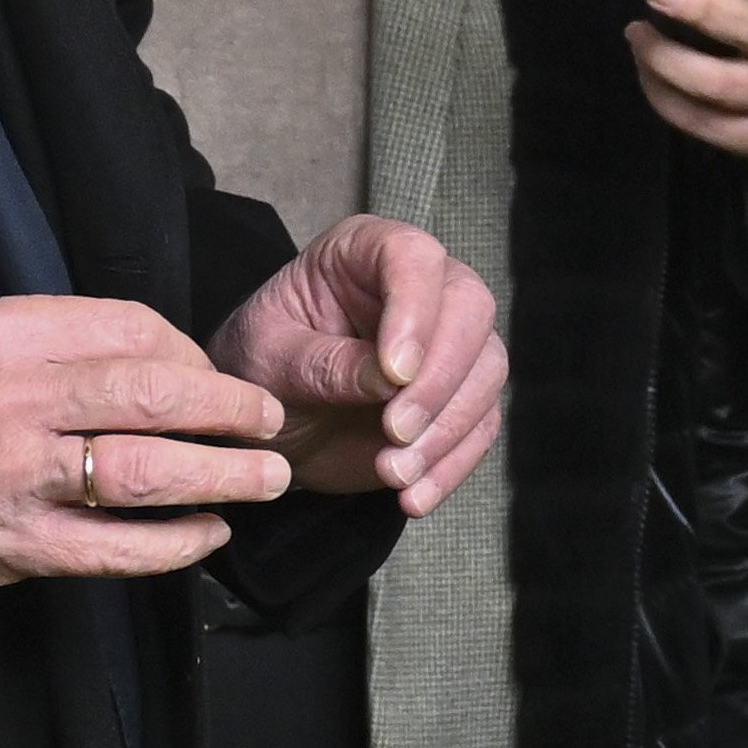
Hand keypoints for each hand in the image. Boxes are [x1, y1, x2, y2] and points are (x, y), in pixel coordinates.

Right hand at [0, 289, 289, 591]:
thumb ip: (60, 345)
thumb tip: (164, 362)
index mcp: (8, 335)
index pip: (134, 329)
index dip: (194, 354)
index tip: (215, 377)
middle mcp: (17, 398)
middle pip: (157, 393)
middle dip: (232, 409)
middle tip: (270, 421)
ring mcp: (20, 475)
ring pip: (150, 469)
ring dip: (224, 474)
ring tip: (265, 479)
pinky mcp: (20, 543)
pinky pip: (120, 546)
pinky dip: (177, 542)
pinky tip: (209, 534)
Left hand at [219, 213, 508, 509]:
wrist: (272, 424)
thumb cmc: (261, 370)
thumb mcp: (270, 360)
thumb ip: (324, 363)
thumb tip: (388, 377)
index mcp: (366, 253)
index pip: (413, 257)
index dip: (415, 311)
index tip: (395, 373)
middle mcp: (421, 287)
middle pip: (471, 310)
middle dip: (440, 378)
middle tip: (396, 431)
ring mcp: (448, 342)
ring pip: (486, 370)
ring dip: (447, 429)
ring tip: (393, 471)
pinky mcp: (459, 397)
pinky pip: (481, 426)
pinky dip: (452, 465)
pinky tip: (413, 494)